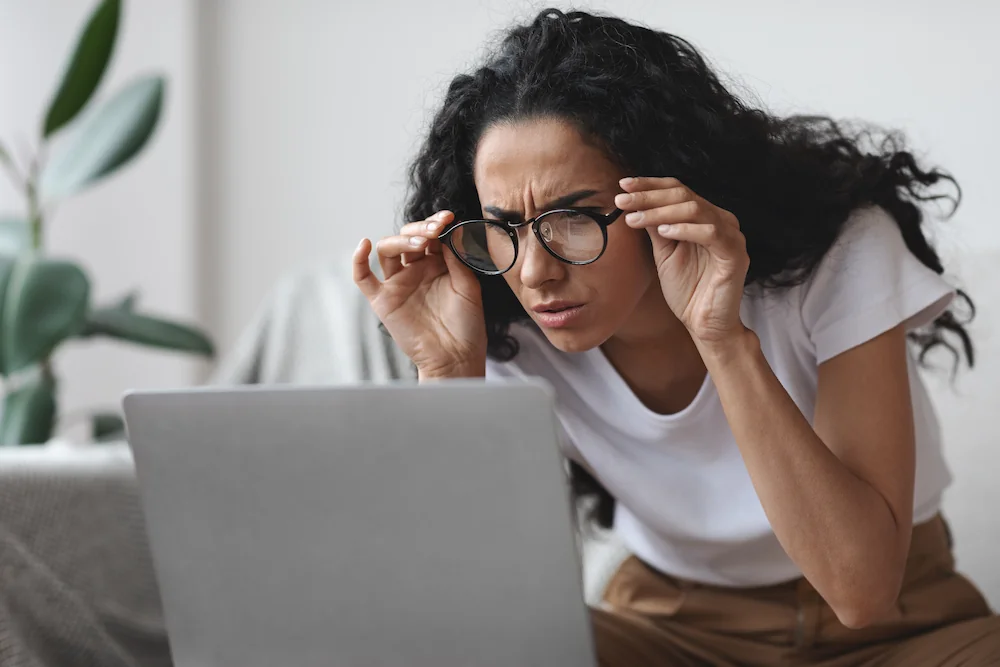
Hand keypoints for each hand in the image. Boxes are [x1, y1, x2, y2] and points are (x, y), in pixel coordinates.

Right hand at [353, 211, 486, 379]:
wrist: (456, 357)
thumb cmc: (467, 325)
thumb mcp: (469, 287)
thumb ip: (458, 258)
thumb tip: (451, 229)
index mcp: (438, 264)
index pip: (430, 235)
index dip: (436, 224)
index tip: (447, 218)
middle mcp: (416, 270)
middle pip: (407, 237)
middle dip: (420, 229)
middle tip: (435, 230)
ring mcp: (398, 284)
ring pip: (388, 250)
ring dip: (401, 240)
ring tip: (420, 244)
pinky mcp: (383, 300)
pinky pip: (363, 277)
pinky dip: (358, 260)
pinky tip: (363, 245)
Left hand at [615, 177, 749, 345]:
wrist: (704, 323)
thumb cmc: (687, 289)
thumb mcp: (665, 252)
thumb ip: (656, 227)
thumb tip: (635, 202)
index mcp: (705, 217)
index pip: (678, 190)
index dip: (650, 185)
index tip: (623, 185)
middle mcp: (721, 220)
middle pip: (684, 195)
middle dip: (649, 196)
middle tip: (622, 200)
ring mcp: (731, 235)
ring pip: (695, 209)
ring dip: (661, 211)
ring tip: (635, 219)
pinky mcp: (736, 254)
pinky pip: (711, 233)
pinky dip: (685, 229)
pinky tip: (663, 233)